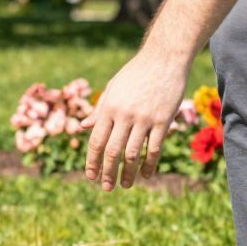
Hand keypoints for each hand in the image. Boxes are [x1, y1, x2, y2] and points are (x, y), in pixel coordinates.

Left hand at [83, 48, 189, 189]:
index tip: (91, 176)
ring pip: (133, 153)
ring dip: (128, 173)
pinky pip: (154, 148)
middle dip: (107, 172)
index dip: (92, 161)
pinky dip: (149, 164)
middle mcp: (124, 114)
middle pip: (112, 151)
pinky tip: (145, 174)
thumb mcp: (113, 88)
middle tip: (106, 187)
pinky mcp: (162, 120)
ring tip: (126, 185)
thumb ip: (99, 109)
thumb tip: (82, 127)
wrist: (164, 58)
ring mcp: (144, 118)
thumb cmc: (135, 73)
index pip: (96, 140)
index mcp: (109, 107)